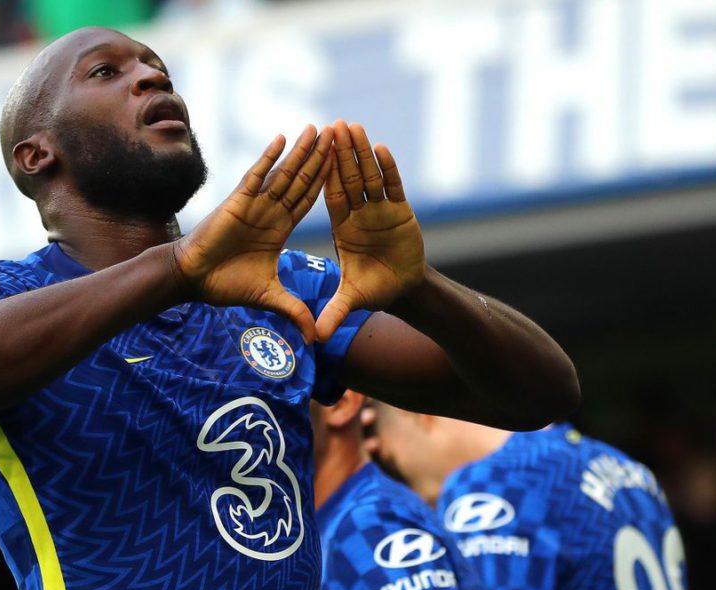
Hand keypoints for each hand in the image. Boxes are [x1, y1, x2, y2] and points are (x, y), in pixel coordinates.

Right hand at [173, 125, 333, 342]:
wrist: (193, 279)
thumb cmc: (225, 284)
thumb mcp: (269, 297)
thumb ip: (294, 309)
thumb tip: (315, 336)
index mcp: (279, 228)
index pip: (310, 201)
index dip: (328, 183)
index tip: (347, 167)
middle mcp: (270, 211)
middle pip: (303, 180)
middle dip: (322, 159)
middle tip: (341, 135)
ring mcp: (255, 203)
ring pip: (284, 172)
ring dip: (301, 151)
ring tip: (319, 129)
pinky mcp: (237, 201)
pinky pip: (256, 175)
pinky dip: (269, 157)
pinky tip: (282, 138)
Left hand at [316, 121, 424, 341]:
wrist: (404, 290)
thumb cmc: (375, 291)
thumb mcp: (350, 302)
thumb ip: (333, 314)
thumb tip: (314, 338)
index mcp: (342, 228)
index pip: (329, 197)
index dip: (321, 175)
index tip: (311, 153)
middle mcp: (359, 214)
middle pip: (346, 178)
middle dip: (339, 153)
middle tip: (330, 125)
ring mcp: (380, 210)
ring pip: (369, 176)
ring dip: (361, 152)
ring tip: (353, 126)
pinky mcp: (402, 211)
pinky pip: (393, 186)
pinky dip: (388, 168)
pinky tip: (381, 148)